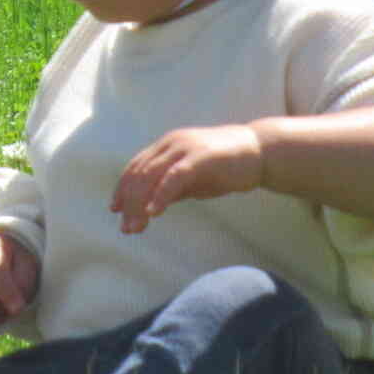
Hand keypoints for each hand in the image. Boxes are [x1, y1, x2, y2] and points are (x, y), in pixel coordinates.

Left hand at [111, 124, 264, 233]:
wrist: (259, 152)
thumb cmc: (225, 166)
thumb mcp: (192, 179)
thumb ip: (171, 188)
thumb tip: (149, 206)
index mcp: (166, 146)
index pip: (135, 167)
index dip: (122, 189)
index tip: (115, 210)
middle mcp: (170, 144)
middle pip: (139, 174)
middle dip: (129, 203)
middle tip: (126, 229)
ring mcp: (183, 148)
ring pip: (150, 176)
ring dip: (139, 204)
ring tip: (135, 227)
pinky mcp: (199, 158)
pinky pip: (173, 177)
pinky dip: (160, 195)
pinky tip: (154, 213)